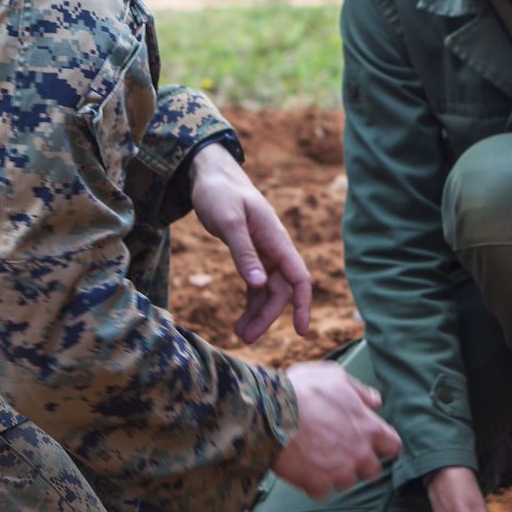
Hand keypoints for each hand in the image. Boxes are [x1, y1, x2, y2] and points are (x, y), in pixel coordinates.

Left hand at [189, 141, 311, 342]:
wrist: (209, 174)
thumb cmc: (219, 193)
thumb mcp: (229, 221)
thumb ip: (244, 253)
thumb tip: (259, 284)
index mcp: (275, 239)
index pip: (299, 277)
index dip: (302, 305)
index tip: (300, 331)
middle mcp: (274, 247)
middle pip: (281, 290)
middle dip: (267, 316)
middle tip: (244, 337)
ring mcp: (263, 251)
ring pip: (269, 289)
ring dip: (258, 312)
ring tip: (239, 333)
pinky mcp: (250, 252)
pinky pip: (257, 283)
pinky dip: (251, 300)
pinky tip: (240, 316)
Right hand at [271, 362, 401, 499]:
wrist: (267, 411)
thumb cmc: (302, 389)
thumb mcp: (334, 377)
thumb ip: (359, 390)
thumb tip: (376, 402)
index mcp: (369, 428)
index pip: (394, 447)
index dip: (384, 446)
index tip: (375, 445)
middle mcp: (359, 454)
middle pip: (373, 471)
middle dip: (360, 463)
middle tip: (342, 451)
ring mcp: (339, 472)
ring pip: (347, 483)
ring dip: (337, 475)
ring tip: (319, 458)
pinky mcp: (317, 484)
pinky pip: (322, 492)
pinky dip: (314, 484)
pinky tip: (304, 468)